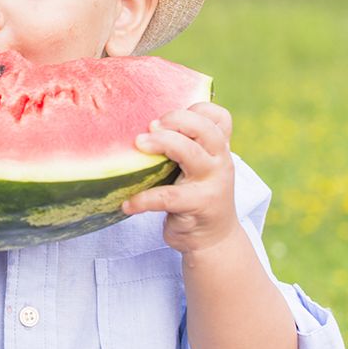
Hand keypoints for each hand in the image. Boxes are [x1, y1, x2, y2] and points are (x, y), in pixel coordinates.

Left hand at [122, 103, 238, 253]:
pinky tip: (128, 204)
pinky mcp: (199, 205)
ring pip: (190, 153)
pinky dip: (144, 199)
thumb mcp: (195, 167)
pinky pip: (168, 196)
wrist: (214, 239)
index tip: (165, 116)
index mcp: (218, 148)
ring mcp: (212, 183)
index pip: (218, 117)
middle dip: (175, 121)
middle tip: (148, 128)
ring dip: (162, 144)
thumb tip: (140, 122)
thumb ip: (182, 145)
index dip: (194, 109)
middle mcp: (219, 161)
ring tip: (138, 144)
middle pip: (205, 128)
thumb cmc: (194, 194)